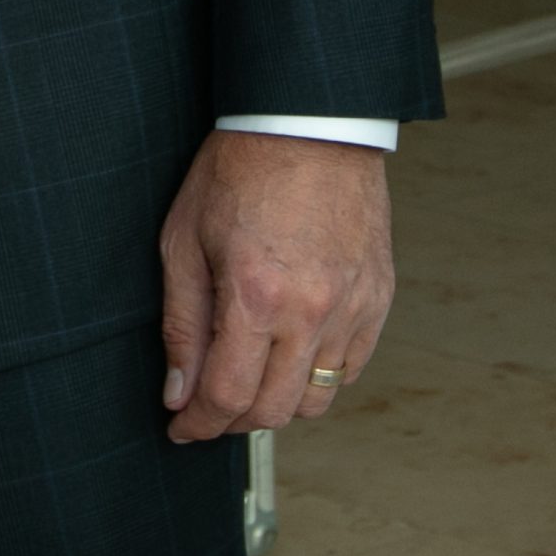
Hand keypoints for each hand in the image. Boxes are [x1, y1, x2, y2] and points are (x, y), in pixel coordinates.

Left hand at [158, 130, 394, 441]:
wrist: (306, 126)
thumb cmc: (238, 170)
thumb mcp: (183, 238)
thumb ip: (182, 322)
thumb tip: (177, 390)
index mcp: (256, 296)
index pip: (228, 395)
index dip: (198, 423)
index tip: (180, 429)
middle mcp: (312, 313)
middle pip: (275, 410)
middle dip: (233, 421)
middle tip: (205, 409)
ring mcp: (353, 310)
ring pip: (318, 398)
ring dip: (278, 403)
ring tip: (246, 380)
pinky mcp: (378, 302)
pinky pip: (350, 368)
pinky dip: (317, 375)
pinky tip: (288, 353)